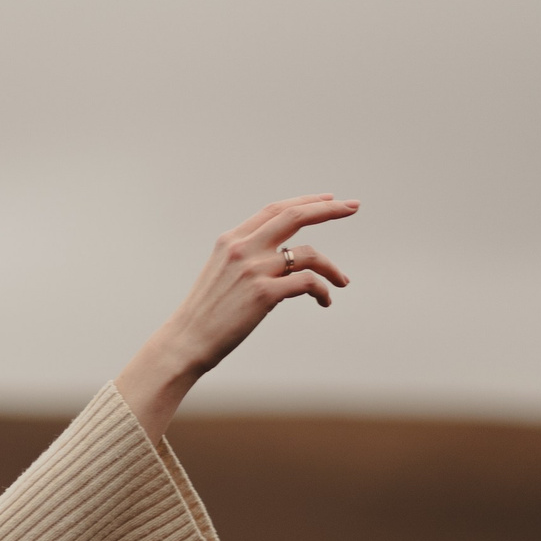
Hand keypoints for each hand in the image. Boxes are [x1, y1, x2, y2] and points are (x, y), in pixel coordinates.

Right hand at [117, 194, 359, 438]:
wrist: (186, 341)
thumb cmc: (206, 313)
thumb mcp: (222, 273)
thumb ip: (249, 258)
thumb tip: (287, 259)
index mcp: (231, 240)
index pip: (275, 210)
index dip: (305, 201)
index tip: (329, 200)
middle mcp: (243, 248)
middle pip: (295, 216)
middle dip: (329, 209)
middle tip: (354, 206)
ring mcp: (254, 269)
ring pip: (309, 254)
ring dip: (332, 267)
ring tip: (342, 281)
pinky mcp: (264, 294)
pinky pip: (308, 283)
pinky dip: (322, 291)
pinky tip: (325, 301)